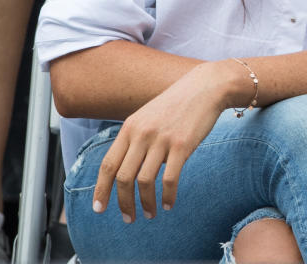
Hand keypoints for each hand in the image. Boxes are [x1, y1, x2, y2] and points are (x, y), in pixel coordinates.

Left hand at [93, 59, 241, 221]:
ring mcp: (162, 140)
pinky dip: (168, 196)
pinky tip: (169, 204)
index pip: (108, 165)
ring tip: (149, 214)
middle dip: (124, 203)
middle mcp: (142, 134)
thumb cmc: (177, 103)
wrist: (206, 87)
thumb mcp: (148, 116)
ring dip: (145, 203)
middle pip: (124, 177)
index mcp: (130, 128)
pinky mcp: (183, 145)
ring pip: (145, 181)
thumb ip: (135, 138)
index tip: (100, 208)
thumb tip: (127, 169)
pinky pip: (170, 179)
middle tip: (129, 218)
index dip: (101, 190)